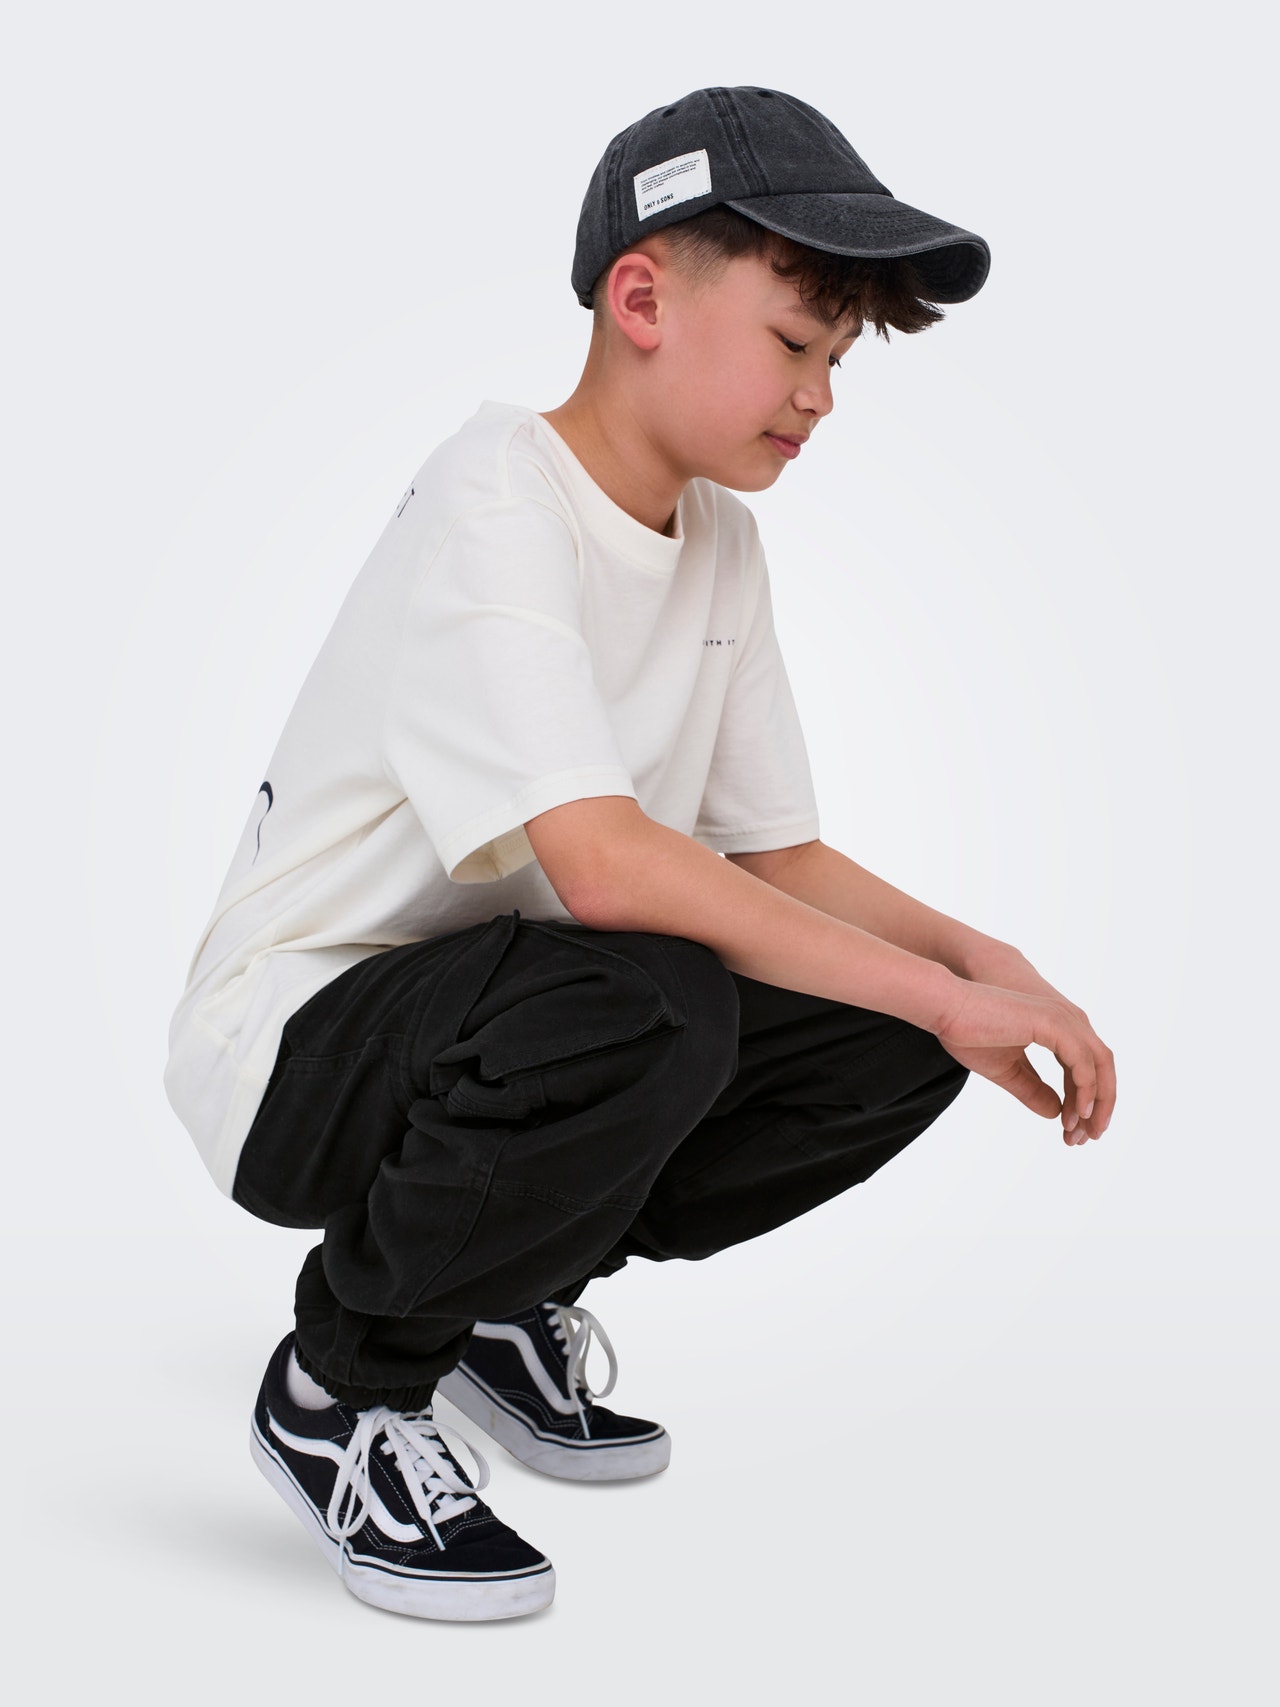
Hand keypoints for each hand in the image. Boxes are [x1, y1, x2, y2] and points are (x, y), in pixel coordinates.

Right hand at [935, 971, 1114, 1145]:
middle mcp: (1067, 1020)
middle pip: (1102, 1067)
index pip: (1086, 1069)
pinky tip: (1078, 1113)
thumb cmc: (970, 1033)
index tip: (1073, 1133)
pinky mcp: (1053, 1023)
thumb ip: (1033, 1090)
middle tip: (1088, 1137)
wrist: (947, 1008)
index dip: (1085, 1102)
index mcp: (1058, 1029)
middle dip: (1101, 1105)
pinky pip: (1083, 1062)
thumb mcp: (1008, 1071)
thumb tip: (1057, 1113)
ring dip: (1098, 1102)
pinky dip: (1086, 1089)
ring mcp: (1063, 1019)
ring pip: (1100, 1065)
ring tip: (1084, 1132)